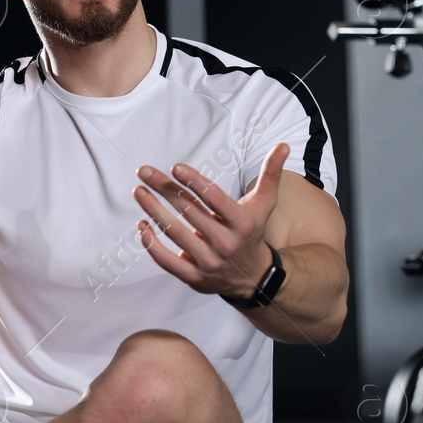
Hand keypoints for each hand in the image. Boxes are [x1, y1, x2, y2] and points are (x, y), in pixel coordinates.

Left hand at [134, 142, 289, 299]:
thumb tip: (283, 145)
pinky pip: (167, 261)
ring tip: (139, 192)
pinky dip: (151, 244)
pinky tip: (141, 226)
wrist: (252, 277)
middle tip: (145, 172)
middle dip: (164, 188)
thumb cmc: (252, 233)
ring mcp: (208, 262)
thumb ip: (271, 174)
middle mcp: (225, 243)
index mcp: (241, 223)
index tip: (175, 168)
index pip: (213, 197)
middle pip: (189, 211)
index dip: (193, 181)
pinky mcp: (194, 277)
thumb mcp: (264, 204)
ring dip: (153, 210)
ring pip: (174, 233)